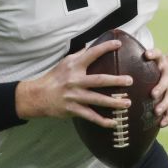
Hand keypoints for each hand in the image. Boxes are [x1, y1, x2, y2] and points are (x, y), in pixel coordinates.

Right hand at [18, 39, 132, 128]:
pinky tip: (114, 123)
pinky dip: (102, 121)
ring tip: (127, 103)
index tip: (119, 44)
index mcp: (74, 66)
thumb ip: (79, 56)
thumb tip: (90, 47)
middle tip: (130, 81)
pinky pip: (90, 116)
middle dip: (116, 81)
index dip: (105, 48)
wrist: (37, 96)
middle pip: (99, 80)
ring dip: (114, 102)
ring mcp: (74, 96)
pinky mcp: (72, 109)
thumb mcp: (64, 63)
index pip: (92, 54)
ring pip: (97, 100)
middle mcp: (75, 80)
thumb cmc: (53, 78)